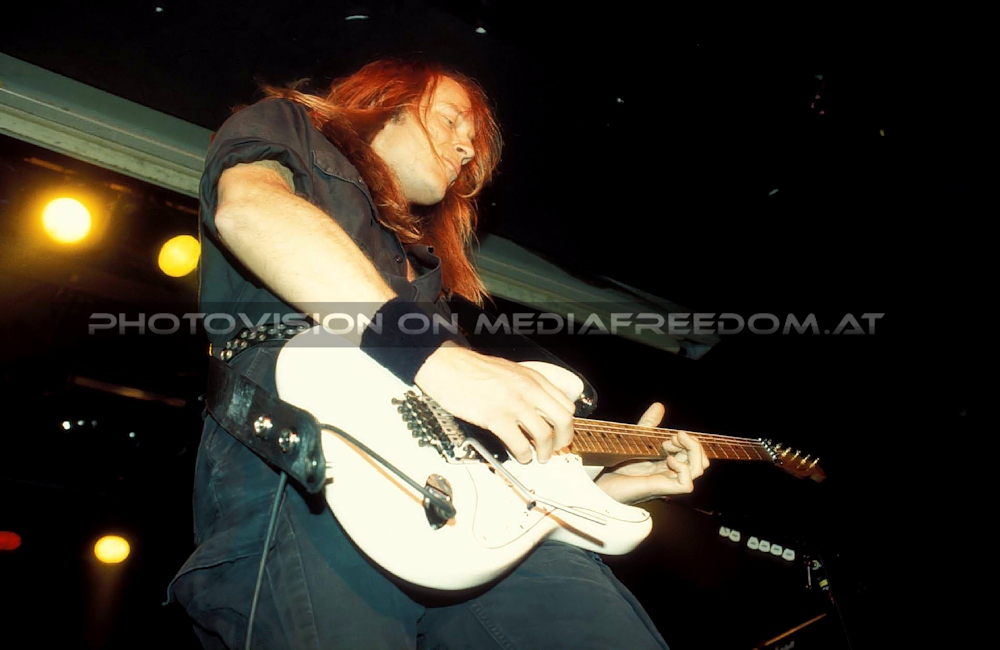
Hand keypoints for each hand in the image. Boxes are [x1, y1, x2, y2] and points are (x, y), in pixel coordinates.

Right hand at [414, 342, 576, 462]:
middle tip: (556, 449)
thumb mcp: (509, 371)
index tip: (561, 433)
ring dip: (545, 452)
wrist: (447, 366)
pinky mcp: (496, 417)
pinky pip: (519, 444)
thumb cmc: (471, 369)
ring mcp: (513, 404)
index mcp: (533, 378)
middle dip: (563, 440)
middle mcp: (528, 390)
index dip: (567, 423)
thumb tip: (537, 407)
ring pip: (544, 435)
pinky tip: (520, 456)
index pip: (565, 404)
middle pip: (563, 420)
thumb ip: (527, 386)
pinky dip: (524, 455)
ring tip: (539, 457)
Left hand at [595, 402, 709, 503]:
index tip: (673, 434)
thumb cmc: (613, 466)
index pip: (694, 455)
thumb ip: (648, 425)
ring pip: (697, 471)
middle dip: (693, 444)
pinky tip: (668, 460)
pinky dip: (682, 468)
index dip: (690, 442)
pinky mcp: (658, 489)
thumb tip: (659, 406)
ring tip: (671, 444)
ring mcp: (665, 482)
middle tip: (674, 437)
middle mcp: (669, 474)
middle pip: (701, 462)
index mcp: (666, 464)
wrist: (597, 483)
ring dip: (691, 452)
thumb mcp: (635, 439)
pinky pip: (686, 484)